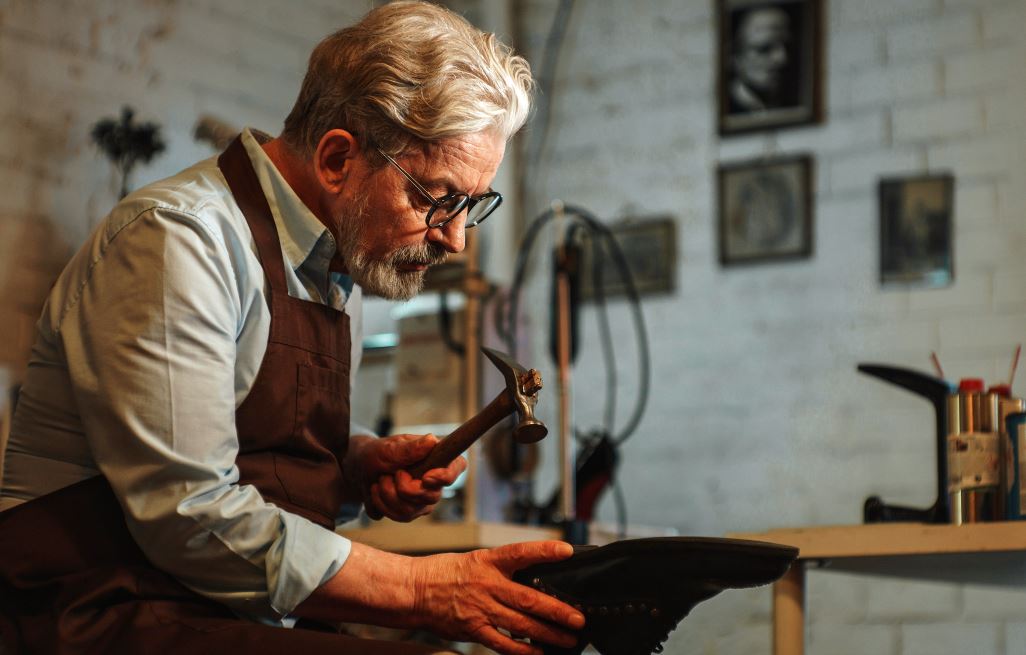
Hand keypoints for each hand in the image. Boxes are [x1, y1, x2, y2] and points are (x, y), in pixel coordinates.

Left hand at [356, 433, 466, 521]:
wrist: (361, 468)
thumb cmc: (379, 453)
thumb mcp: (390, 448)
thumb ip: (410, 448)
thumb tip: (431, 441)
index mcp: (437, 458)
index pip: (457, 467)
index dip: (446, 476)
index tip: (426, 478)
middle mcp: (435, 482)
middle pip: (430, 497)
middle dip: (403, 488)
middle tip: (392, 474)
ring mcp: (423, 500)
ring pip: (410, 511)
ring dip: (387, 494)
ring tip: (381, 480)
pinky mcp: (410, 512)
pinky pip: (398, 517)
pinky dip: (381, 504)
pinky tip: (377, 491)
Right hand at [411, 541, 585, 654]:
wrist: (414, 590)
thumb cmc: (447, 573)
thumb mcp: (477, 560)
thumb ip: (504, 569)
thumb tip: (536, 578)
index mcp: (489, 561)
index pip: (521, 552)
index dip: (545, 551)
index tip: (567, 551)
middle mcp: (487, 584)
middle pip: (528, 598)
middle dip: (557, 610)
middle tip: (579, 618)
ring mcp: (480, 608)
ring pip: (521, 625)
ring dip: (548, 634)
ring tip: (568, 639)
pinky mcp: (473, 629)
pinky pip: (502, 644)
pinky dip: (522, 650)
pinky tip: (538, 653)